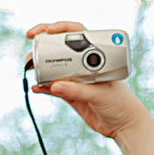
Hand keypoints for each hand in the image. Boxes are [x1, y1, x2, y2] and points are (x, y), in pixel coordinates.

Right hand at [25, 22, 149, 141]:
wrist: (123, 126)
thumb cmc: (120, 104)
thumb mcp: (99, 95)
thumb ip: (77, 91)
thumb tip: (54, 86)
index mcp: (96, 56)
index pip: (77, 34)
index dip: (60, 28)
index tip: (46, 30)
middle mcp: (85, 65)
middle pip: (61, 48)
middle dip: (43, 46)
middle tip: (31, 50)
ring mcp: (77, 79)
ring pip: (54, 68)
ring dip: (40, 66)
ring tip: (29, 68)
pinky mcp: (72, 95)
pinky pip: (53, 87)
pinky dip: (43, 86)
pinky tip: (35, 87)